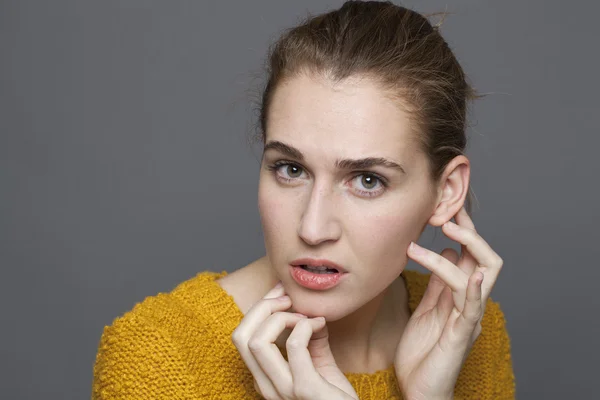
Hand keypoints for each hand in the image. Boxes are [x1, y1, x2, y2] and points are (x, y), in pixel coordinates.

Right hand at [231, 282, 358, 399]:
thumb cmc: (336, 399)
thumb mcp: (320, 367)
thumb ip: (312, 343)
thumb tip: (310, 314)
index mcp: (265, 379)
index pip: (242, 336)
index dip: (258, 307)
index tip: (281, 292)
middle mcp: (267, 387)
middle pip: (241, 335)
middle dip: (262, 306)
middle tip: (288, 298)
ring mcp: (284, 391)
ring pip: (258, 340)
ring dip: (281, 317)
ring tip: (303, 315)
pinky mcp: (306, 389)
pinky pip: (294, 346)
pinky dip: (305, 325)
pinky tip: (319, 324)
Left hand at [394, 207, 502, 399]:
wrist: (420, 388)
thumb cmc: (423, 352)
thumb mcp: (426, 310)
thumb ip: (436, 285)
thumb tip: (443, 252)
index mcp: (461, 296)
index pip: (469, 256)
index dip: (463, 231)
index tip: (447, 208)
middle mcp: (470, 303)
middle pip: (485, 259)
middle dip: (470, 234)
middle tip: (447, 217)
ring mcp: (469, 318)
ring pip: (480, 275)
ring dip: (458, 252)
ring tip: (434, 237)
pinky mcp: (462, 334)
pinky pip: (473, 308)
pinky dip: (475, 289)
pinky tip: (474, 274)